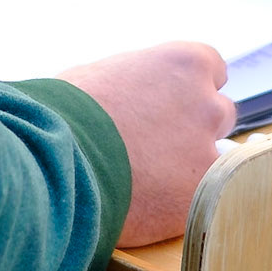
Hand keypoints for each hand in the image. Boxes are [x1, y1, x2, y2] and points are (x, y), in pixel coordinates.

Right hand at [61, 42, 234, 246]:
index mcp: (184, 64)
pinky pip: (201, 200)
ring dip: (191, 168)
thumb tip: (133, 92)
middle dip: (194, 127)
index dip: (190, 90)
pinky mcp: (200, 198)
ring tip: (148, 181)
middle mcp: (206, 104)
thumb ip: (135, 81)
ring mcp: (207, 153)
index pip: (213, 70)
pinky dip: (179, 204)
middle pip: (218, 114)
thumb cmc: (65, 111)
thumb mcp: (102, 75)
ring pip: (215, 162)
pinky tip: (147, 206)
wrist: (53, 161)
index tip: (171, 105)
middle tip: (156, 146)